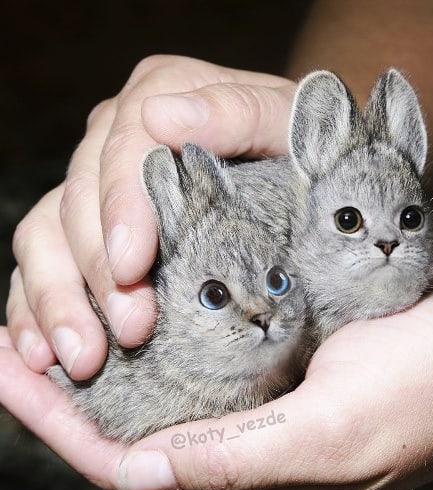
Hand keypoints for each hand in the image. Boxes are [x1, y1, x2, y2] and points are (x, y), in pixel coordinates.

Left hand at [2, 270, 432, 489]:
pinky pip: (203, 358)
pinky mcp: (281, 370)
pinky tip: (134, 304)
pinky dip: (158, 334)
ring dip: (105, 359)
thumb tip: (136, 476)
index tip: (7, 371)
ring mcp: (264, 409)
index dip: (56, 422)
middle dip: (63, 390)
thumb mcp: (337, 429)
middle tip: (10, 340)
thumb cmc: (430, 388)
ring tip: (53, 320)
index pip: (124, 464)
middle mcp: (249, 454)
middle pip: (128, 429)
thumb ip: (240, 462)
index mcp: (253, 487)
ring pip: (161, 392)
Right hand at [7, 55, 294, 378]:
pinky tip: (44, 350)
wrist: (300, 164)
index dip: (121, 210)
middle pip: (79, 201)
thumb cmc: (298, 144)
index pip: (123, 151)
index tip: (132, 266)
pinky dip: (39, 307)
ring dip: (58, 301)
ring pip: (48, 235)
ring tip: (81, 357)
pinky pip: (45, 261)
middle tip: (130, 332)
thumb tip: (163, 116)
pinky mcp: (94, 224)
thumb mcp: (286, 122)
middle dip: (98, 273)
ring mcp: (101, 182)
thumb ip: (237, 112)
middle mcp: (118, 136)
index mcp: (162, 95)